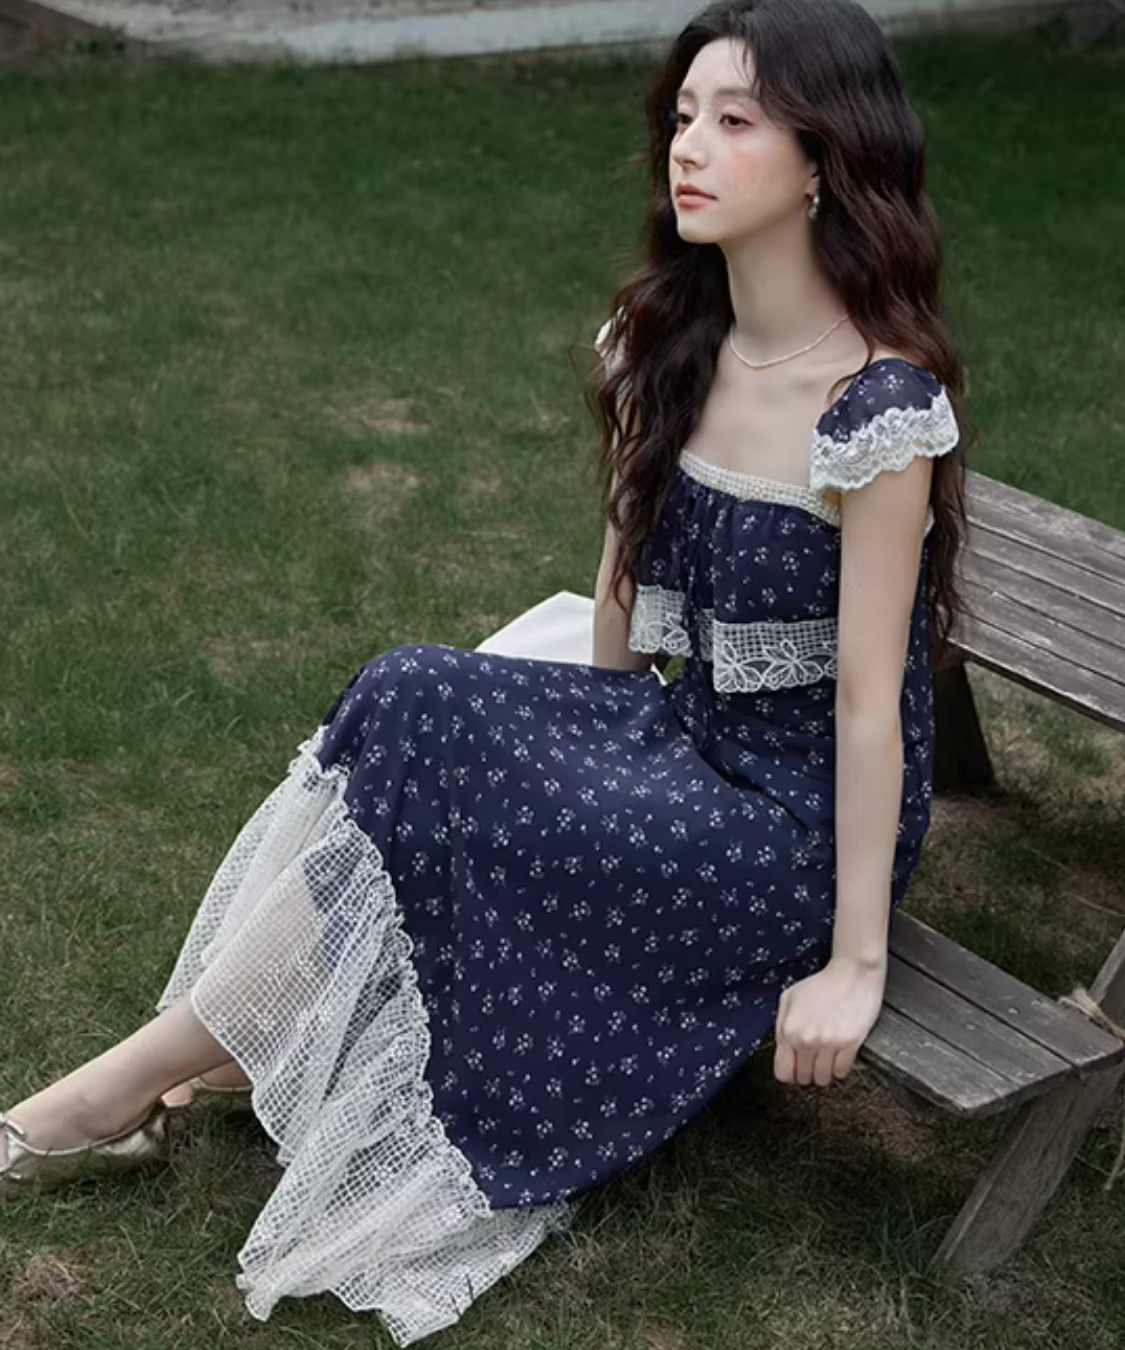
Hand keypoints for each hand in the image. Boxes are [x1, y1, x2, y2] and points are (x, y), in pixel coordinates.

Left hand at [773, 956, 886, 1086]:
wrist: (852, 973)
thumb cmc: (822, 984)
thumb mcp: (789, 998)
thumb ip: (781, 1025)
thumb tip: (781, 1048)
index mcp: (789, 1030)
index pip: (783, 1072)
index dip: (789, 1073)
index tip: (795, 1068)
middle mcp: (807, 1040)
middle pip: (803, 1078)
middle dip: (807, 1072)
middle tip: (812, 1061)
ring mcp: (829, 1044)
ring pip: (823, 1079)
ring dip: (824, 1073)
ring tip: (826, 1060)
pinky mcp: (850, 1045)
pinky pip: (842, 1072)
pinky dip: (840, 1068)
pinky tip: (839, 1056)